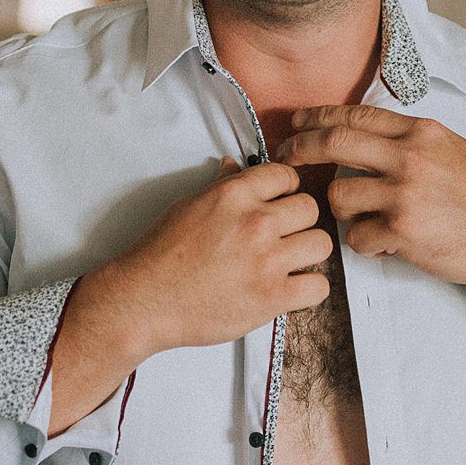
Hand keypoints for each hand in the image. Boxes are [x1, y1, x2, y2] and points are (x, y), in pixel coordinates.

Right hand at [80, 159, 330, 360]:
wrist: (144, 300)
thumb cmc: (161, 253)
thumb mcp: (188, 205)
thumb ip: (221, 185)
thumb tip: (235, 165)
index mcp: (235, 194)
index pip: (287, 175)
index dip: (284, 190)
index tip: (276, 205)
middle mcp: (256, 222)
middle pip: (310, 208)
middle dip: (298, 221)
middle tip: (281, 237)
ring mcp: (267, 261)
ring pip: (321, 244)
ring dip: (306, 253)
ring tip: (287, 263)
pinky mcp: (272, 298)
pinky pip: (318, 288)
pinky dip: (307, 289)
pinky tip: (289, 289)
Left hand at [273, 105, 465, 286]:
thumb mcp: (450, 149)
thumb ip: (408, 139)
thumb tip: (362, 132)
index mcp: (421, 133)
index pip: (354, 116)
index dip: (316, 118)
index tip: (296, 124)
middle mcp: (411, 158)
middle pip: (333, 143)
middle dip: (300, 149)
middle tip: (286, 158)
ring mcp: (405, 194)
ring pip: (338, 195)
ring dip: (341, 209)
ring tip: (363, 217)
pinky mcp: (403, 231)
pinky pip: (356, 237)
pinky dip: (364, 243)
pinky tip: (386, 243)